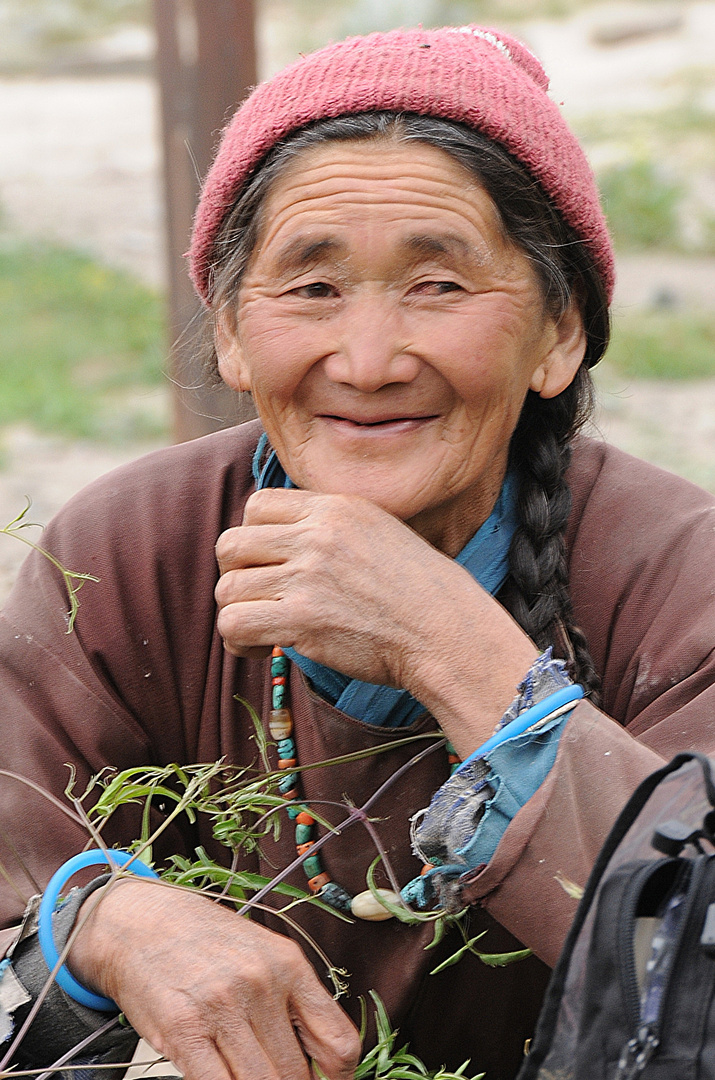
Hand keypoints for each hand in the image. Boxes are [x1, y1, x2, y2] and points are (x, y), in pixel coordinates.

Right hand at [68, 878, 360, 1079]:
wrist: (142, 922)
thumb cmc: (203, 941)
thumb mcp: (263, 954)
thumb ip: (292, 1000)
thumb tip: (317, 1059)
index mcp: (289, 964)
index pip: (339, 1044)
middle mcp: (261, 983)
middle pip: (296, 1075)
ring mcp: (222, 1007)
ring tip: (247, 1078)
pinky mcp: (183, 1029)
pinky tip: (222, 1079)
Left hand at [214, 488, 536, 756]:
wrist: (448, 634)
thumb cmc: (422, 594)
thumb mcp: (381, 532)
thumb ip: (332, 528)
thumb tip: (283, 541)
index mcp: (335, 508)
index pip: (257, 505)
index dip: (253, 538)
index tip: (269, 566)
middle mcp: (317, 535)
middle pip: (231, 544)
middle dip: (236, 576)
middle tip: (260, 599)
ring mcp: (308, 576)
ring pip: (227, 588)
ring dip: (237, 614)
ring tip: (261, 631)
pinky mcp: (302, 619)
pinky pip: (234, 624)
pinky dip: (239, 642)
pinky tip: (262, 650)